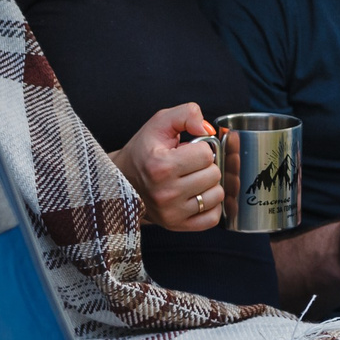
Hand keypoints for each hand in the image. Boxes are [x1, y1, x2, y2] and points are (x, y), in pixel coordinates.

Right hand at [110, 104, 222, 229]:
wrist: (122, 179)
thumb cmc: (144, 150)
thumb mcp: (160, 123)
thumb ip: (187, 114)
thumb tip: (208, 129)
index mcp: (161, 166)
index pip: (206, 154)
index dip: (200, 148)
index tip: (185, 151)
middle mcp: (166, 193)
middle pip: (214, 175)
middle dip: (205, 166)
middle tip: (187, 166)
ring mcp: (171, 213)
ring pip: (217, 195)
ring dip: (208, 185)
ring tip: (190, 179)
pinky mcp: (176, 226)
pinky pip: (212, 218)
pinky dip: (210, 206)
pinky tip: (195, 195)